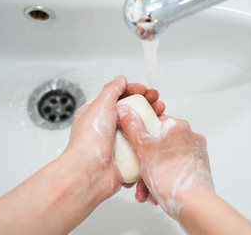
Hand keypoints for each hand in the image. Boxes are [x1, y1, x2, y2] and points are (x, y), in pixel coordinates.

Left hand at [65, 75, 164, 200]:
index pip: (118, 98)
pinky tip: (157, 133)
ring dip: (151, 120)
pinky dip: (150, 138)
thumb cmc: (89, 141)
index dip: (133, 91)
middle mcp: (107, 129)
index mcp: (97, 115)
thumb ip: (111, 90)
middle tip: (157, 101)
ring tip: (161, 114)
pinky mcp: (126, 157)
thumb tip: (119, 79)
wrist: (91, 172)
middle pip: (131, 111)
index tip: (145, 90)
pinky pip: (141, 145)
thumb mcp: (99, 106)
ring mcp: (117, 143)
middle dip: (147, 104)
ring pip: (138, 128)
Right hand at [117, 107, 213, 218]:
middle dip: (143, 163)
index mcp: (178, 126)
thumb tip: (125, 112)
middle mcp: (190, 137)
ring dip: (150, 175)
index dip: (140, 136)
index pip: (154, 123)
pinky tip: (153, 194)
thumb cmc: (172, 177)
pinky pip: (173, 171)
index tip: (133, 146)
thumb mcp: (143, 149)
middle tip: (136, 174)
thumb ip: (132, 128)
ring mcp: (194, 154)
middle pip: (158, 145)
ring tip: (144, 190)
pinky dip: (162, 181)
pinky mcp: (196, 169)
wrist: (193, 204)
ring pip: (165, 161)